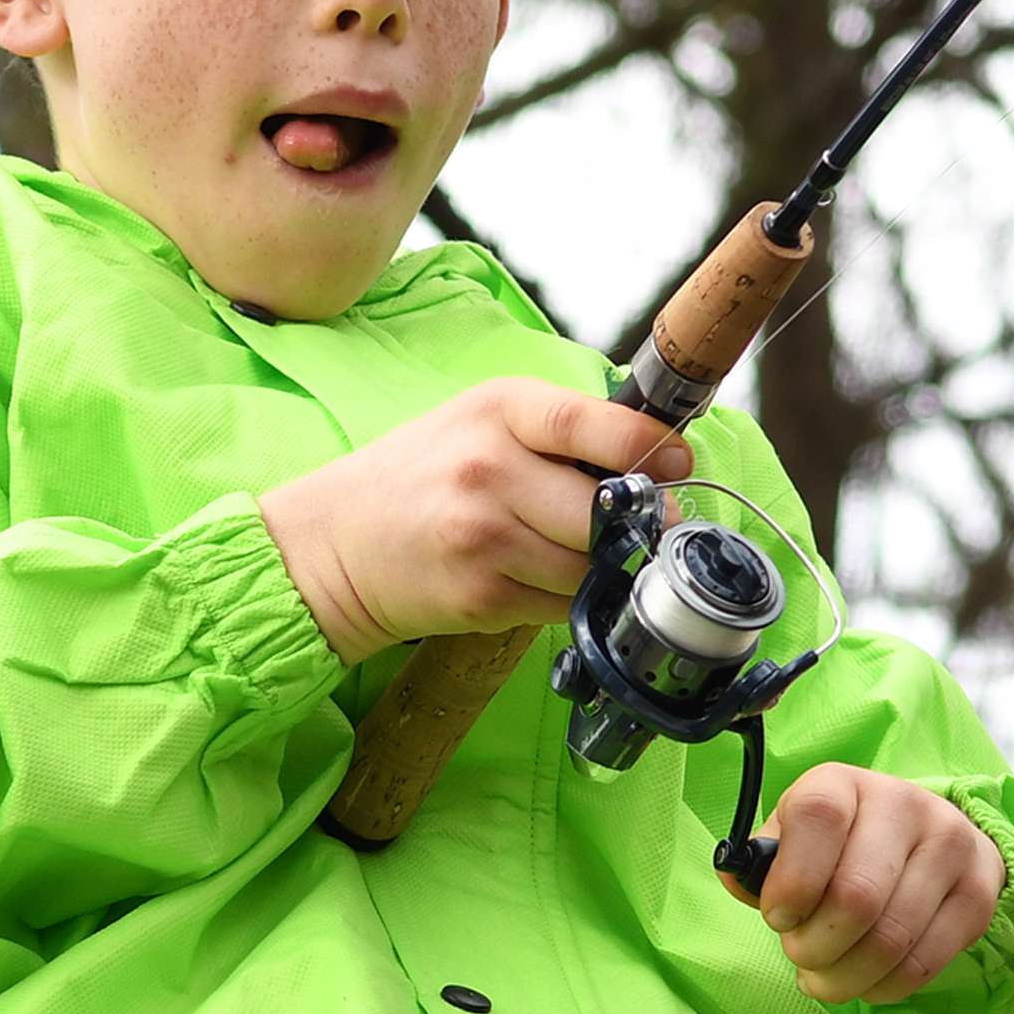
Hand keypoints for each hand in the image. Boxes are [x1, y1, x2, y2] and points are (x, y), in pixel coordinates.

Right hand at [258, 379, 691, 665]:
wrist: (334, 544)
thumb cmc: (419, 478)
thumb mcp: (479, 424)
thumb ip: (558, 432)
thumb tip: (657, 461)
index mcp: (497, 410)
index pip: (592, 422)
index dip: (648, 446)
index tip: (678, 463)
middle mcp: (490, 467)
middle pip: (606, 506)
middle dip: (637, 521)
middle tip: (644, 525)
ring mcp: (486, 535)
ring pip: (593, 562)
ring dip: (605, 567)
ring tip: (584, 555)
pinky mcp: (484, 593)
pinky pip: (564, 602)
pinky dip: (569, 598)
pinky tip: (538, 580)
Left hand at [722, 763, 1006, 1004]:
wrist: (922, 836)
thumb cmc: (838, 845)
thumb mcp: (792, 838)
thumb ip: (761, 864)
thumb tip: (744, 885)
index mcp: (844, 783)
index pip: (817, 818)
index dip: (791, 882)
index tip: (778, 917)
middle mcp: (904, 804)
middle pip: (856, 897)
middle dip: (814, 947)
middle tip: (800, 956)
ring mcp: (950, 846)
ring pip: (891, 939)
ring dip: (845, 977)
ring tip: (824, 978)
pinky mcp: (978, 893)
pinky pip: (924, 963)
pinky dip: (882, 987)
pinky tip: (864, 981)